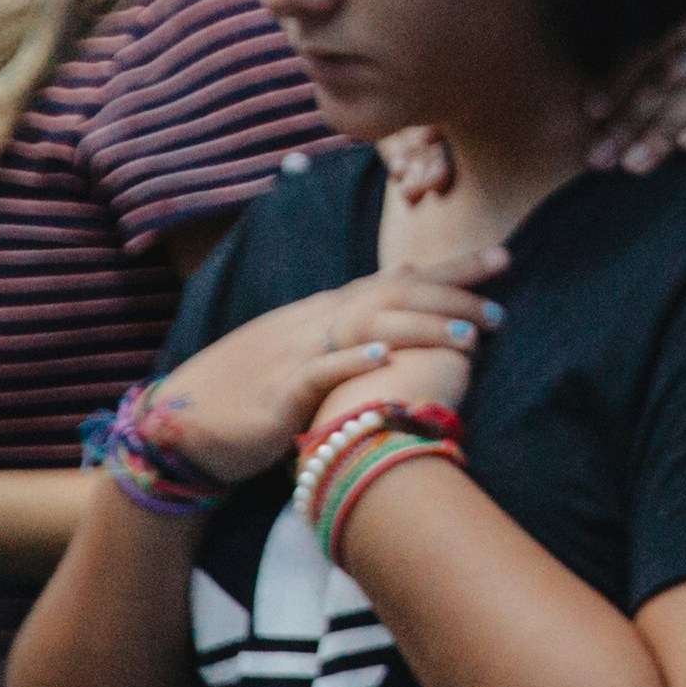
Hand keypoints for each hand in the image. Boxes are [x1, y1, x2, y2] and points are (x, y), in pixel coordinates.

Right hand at [142, 249, 513, 484]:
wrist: (183, 426)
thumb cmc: (250, 391)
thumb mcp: (303, 346)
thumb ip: (351, 319)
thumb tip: (405, 287)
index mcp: (323, 311)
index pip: (396, 280)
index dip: (449, 270)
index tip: (502, 260)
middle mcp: (313, 322)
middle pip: (391, 294)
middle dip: (450, 294)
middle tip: (502, 303)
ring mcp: (293, 354)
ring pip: (364, 326)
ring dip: (418, 326)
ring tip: (466, 332)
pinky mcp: (277, 393)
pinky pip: (318, 371)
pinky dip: (352, 361)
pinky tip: (386, 355)